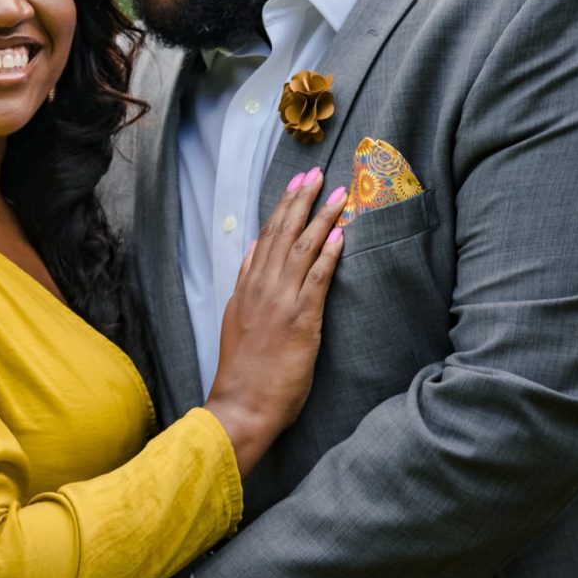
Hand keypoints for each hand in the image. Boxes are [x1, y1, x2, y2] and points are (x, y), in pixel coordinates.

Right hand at [205, 164, 345, 475]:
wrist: (242, 404)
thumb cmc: (243, 372)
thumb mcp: (236, 320)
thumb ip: (245, 284)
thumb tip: (253, 250)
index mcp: (247, 288)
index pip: (266, 237)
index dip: (283, 208)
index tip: (296, 184)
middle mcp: (262, 288)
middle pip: (283, 233)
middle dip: (301, 200)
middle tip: (317, 173)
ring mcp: (280, 301)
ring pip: (301, 248)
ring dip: (321, 218)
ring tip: (338, 193)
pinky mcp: (301, 319)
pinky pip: (317, 278)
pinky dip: (329, 253)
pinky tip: (341, 233)